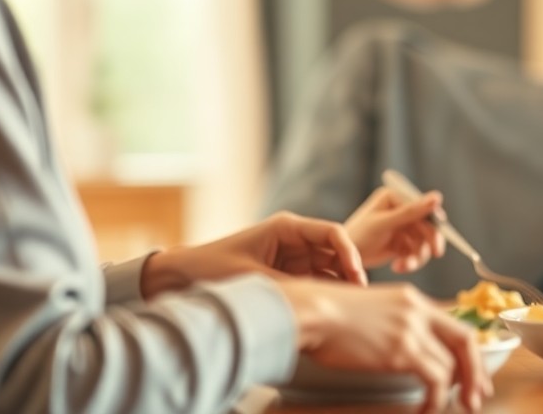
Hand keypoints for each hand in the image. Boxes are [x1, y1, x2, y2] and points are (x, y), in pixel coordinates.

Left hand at [141, 212, 365, 297]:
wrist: (181, 276)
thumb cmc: (212, 268)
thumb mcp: (254, 279)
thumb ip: (288, 288)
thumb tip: (318, 302)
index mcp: (287, 228)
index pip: (332, 234)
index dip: (350, 254)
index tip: (358, 277)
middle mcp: (294, 240)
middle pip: (335, 253)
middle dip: (350, 274)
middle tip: (361, 300)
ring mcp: (292, 259)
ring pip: (328, 271)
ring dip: (338, 287)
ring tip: (349, 310)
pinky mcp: (287, 277)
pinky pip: (314, 284)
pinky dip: (324, 296)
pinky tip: (331, 314)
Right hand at [280, 279, 492, 413]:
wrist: (311, 311)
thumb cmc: (326, 314)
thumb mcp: (369, 309)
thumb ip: (392, 323)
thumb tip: (401, 350)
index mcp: (411, 299)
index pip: (453, 325)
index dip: (467, 352)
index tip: (470, 372)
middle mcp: (417, 311)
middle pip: (465, 341)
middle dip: (476, 371)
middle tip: (478, 395)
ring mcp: (411, 330)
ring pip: (452, 365)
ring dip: (456, 391)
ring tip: (452, 408)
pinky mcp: (402, 350)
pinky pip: (435, 380)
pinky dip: (436, 399)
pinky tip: (426, 410)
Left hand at [344, 187, 444, 271]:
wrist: (342, 262)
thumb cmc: (358, 237)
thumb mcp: (384, 224)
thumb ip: (410, 211)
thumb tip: (438, 196)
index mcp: (394, 197)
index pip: (422, 206)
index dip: (433, 223)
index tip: (437, 242)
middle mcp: (400, 209)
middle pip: (426, 224)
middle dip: (429, 242)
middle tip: (436, 254)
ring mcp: (401, 227)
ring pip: (423, 241)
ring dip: (418, 255)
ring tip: (404, 265)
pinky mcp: (402, 243)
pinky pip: (416, 252)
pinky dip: (410, 261)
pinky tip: (398, 267)